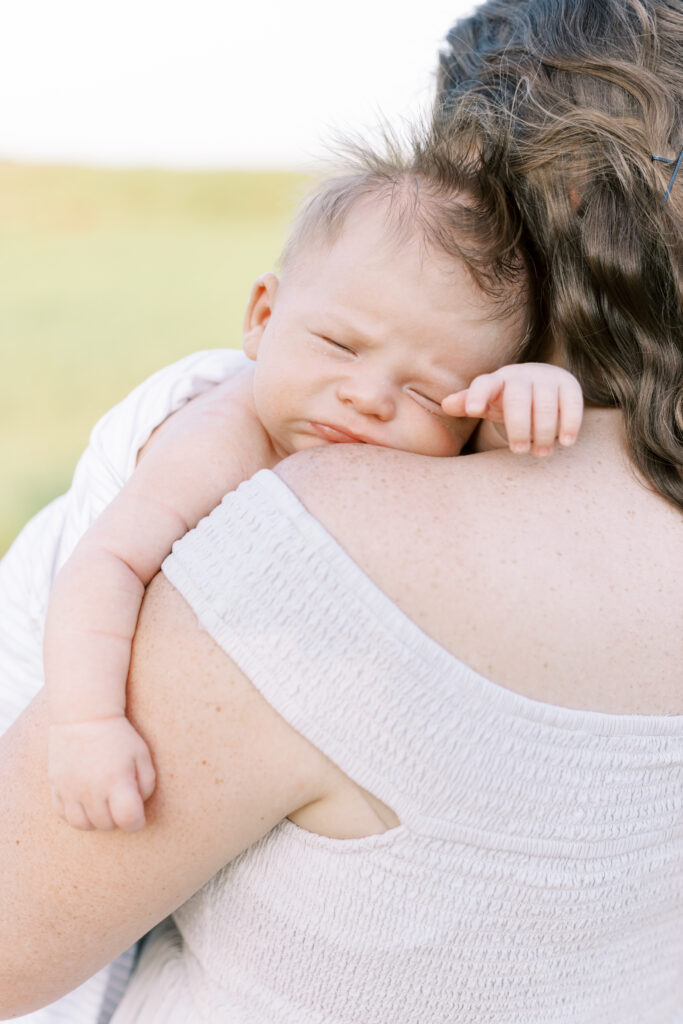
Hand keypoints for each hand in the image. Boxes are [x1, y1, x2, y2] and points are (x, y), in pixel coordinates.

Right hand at [48, 715, 155, 831]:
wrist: (84, 715)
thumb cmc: (118, 736)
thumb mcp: (141, 755)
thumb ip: (147, 785)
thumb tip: (137, 806)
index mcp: (117, 781)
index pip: (129, 820)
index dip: (137, 822)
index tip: (137, 814)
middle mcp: (92, 789)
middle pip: (107, 825)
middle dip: (118, 818)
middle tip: (120, 800)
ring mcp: (71, 790)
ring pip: (84, 825)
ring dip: (96, 820)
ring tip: (103, 803)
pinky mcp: (56, 786)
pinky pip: (64, 816)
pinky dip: (76, 814)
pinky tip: (85, 801)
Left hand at [441, 363, 583, 456]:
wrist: (541, 385)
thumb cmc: (505, 400)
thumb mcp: (486, 403)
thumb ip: (467, 403)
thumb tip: (446, 404)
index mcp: (496, 381)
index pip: (484, 384)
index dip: (477, 395)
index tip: (473, 411)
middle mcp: (521, 376)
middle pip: (518, 400)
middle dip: (518, 427)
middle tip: (518, 450)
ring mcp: (546, 378)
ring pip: (546, 405)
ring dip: (544, 432)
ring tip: (541, 452)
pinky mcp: (569, 386)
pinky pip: (572, 403)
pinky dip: (570, 423)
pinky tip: (566, 442)